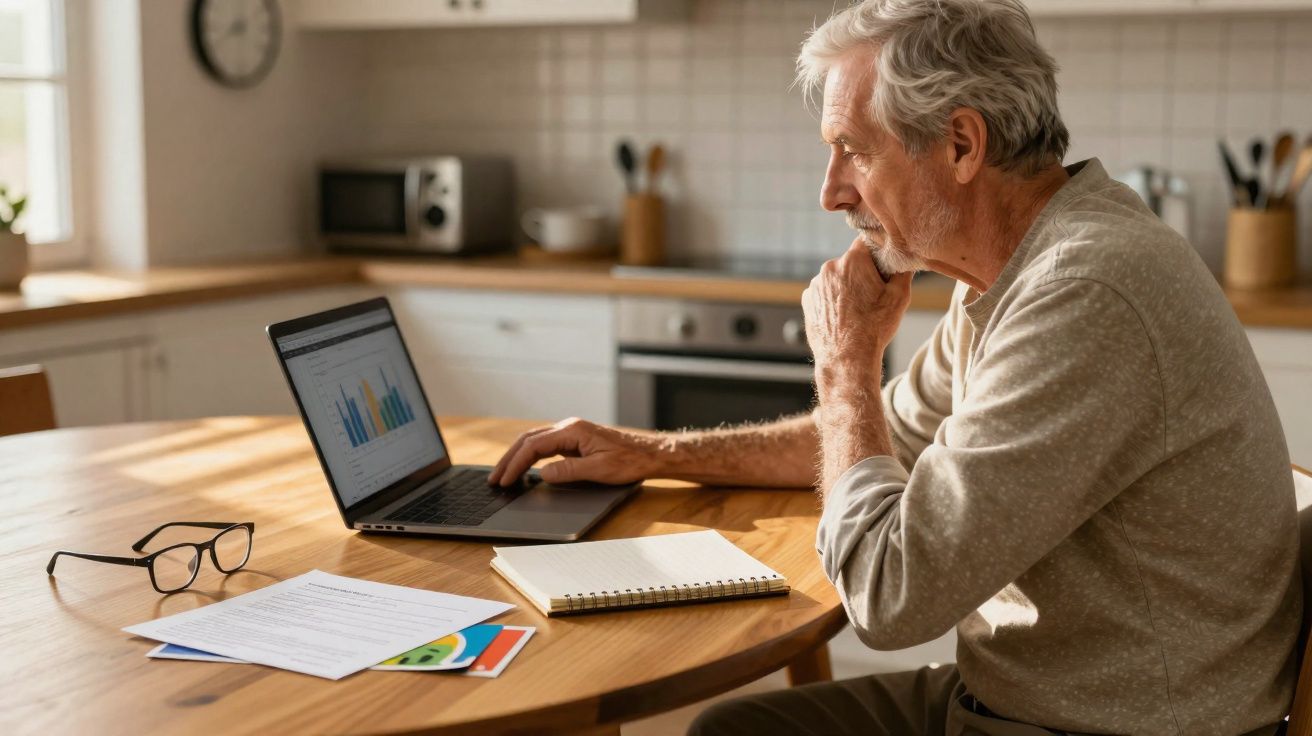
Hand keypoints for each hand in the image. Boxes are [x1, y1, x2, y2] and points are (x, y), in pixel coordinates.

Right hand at [487, 417, 658, 486]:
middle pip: (529, 440)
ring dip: (518, 457)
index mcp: (572, 431)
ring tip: (503, 474)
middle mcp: (569, 428)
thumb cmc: (630, 461)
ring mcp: (572, 433)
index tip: (504, 480)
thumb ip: (569, 471)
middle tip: (494, 479)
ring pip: (536, 442)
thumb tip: (542, 475)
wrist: (650, 454)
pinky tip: (525, 468)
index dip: (516, 464)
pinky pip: (546, 446)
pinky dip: (531, 457)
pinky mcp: (576, 441)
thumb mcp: (599, 470)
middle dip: (509, 459)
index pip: (534, 446)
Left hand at [803, 238, 913, 390]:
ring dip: (846, 288)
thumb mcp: (900, 297)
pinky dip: (833, 301)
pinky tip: (843, 317)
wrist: (847, 358)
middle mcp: (830, 267)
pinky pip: (824, 293)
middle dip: (862, 274)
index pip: (867, 243)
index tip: (882, 270)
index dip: (877, 255)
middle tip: (873, 297)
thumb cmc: (875, 328)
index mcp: (853, 260)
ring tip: (857, 311)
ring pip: (836, 278)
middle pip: (851, 262)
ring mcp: (816, 284)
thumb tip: (906, 256)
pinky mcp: (807, 300)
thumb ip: (903, 270)